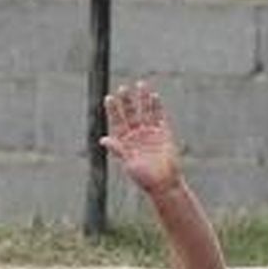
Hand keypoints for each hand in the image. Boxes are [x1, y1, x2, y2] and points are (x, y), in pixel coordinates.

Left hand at [100, 81, 182, 195]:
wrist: (164, 183)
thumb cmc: (144, 177)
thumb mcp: (128, 163)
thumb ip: (118, 149)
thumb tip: (103, 139)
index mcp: (124, 141)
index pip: (117, 121)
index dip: (113, 110)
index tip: (109, 97)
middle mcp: (136, 135)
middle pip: (131, 114)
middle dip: (127, 101)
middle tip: (123, 88)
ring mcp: (150, 133)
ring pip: (146, 112)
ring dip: (143, 99)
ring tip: (141, 85)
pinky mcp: (164, 134)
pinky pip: (160, 117)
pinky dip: (157, 107)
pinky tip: (155, 97)